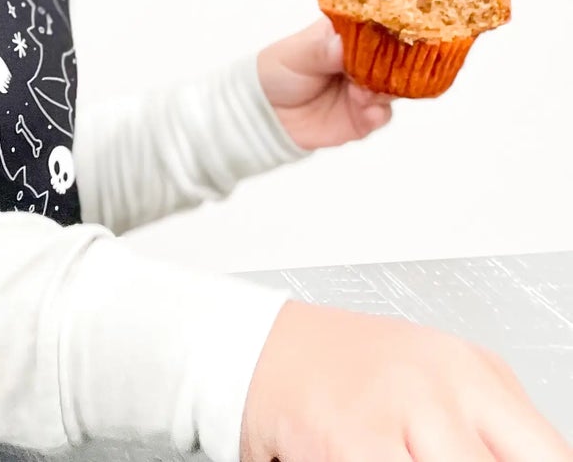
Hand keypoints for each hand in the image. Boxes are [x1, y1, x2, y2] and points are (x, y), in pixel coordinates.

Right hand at [243, 300, 572, 461]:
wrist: (255, 346)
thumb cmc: (345, 370)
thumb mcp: (437, 384)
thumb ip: (487, 435)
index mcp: (474, 371)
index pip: (549, 457)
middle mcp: (442, 385)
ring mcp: (397, 410)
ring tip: (403, 457)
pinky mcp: (350, 440)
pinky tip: (368, 460)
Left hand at [257, 16, 392, 150]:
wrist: (266, 113)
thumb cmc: (276, 72)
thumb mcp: (294, 56)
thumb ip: (320, 51)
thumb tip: (343, 43)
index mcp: (344, 35)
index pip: (374, 25)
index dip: (386, 29)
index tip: (392, 36)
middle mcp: (361, 60)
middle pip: (392, 57)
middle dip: (391, 64)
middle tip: (380, 72)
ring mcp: (365, 88)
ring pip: (392, 86)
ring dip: (384, 90)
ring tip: (363, 94)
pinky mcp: (364, 115)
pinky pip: (383, 114)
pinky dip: (379, 113)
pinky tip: (368, 112)